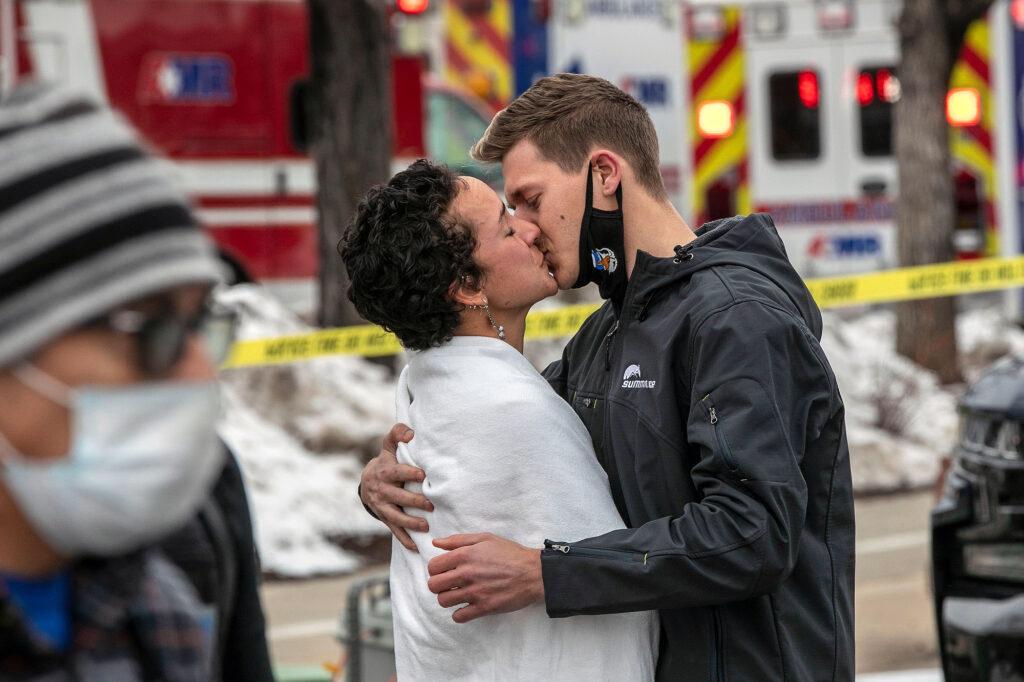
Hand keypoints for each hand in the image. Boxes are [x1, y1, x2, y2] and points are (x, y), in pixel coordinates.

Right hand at [360, 423, 432, 550]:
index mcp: (385, 472)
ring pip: (396, 516)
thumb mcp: (388, 447)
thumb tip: (410, 433)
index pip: (397, 473)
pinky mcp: (385, 518)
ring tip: (425, 526)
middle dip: (414, 501)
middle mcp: (382, 490)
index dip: (409, 473)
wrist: (366, 482)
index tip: (422, 475)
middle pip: (398, 497)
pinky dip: (404, 539)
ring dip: (410, 523)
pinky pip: (394, 530)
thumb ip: (397, 434)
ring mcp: (383, 506)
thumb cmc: (385, 461)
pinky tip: (416, 547)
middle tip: (431, 504)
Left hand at [426, 533, 543, 622]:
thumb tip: (436, 543)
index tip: (444, 571)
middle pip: (434, 585)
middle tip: (449, 584)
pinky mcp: (484, 607)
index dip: (436, 569)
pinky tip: (466, 607)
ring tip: (457, 594)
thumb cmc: (510, 553)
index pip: (433, 567)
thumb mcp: (485, 538)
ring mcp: (475, 592)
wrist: (533, 572)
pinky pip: (459, 617)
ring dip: (448, 598)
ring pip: (443, 601)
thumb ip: (458, 540)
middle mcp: (466, 574)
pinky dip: (459, 614)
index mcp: (465, 555)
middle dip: (438, 585)